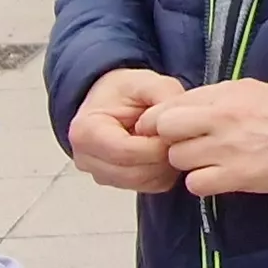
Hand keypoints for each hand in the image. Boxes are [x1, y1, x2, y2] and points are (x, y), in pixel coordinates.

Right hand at [67, 67, 187, 191]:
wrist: (110, 100)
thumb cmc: (122, 91)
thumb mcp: (145, 81)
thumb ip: (164, 94)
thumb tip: (180, 121)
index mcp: (86, 131)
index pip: (127, 152)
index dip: (158, 145)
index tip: (175, 130)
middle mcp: (87, 158)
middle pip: (136, 172)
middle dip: (164, 156)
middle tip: (178, 136)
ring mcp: (100, 174)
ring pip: (145, 183)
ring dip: (166, 165)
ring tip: (169, 140)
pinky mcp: (116, 183)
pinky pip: (150, 187)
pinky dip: (164, 172)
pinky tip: (163, 150)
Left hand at [150, 79, 267, 197]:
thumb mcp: (247, 89)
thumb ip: (212, 96)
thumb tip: (181, 105)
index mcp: (221, 96)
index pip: (168, 106)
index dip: (157, 119)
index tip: (158, 127)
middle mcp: (218, 121)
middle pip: (166, 131)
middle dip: (170, 138)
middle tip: (184, 143)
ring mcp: (225, 150)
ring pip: (178, 159)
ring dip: (187, 162)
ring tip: (205, 159)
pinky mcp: (235, 177)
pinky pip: (196, 184)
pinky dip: (201, 182)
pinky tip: (214, 176)